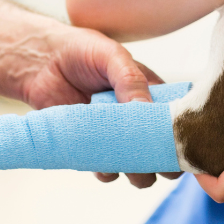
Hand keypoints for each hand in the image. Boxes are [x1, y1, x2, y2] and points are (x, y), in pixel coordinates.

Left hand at [22, 23, 180, 188]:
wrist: (41, 62)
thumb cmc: (83, 50)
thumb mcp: (112, 57)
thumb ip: (131, 80)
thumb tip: (146, 108)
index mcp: (153, 92)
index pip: (177, 117)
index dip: (182, 133)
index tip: (180, 143)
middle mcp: (139, 116)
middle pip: (162, 147)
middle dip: (163, 159)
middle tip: (155, 161)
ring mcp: (116, 134)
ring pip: (139, 164)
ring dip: (138, 172)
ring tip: (129, 165)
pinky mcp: (92, 147)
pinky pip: (107, 170)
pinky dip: (108, 172)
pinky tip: (102, 163)